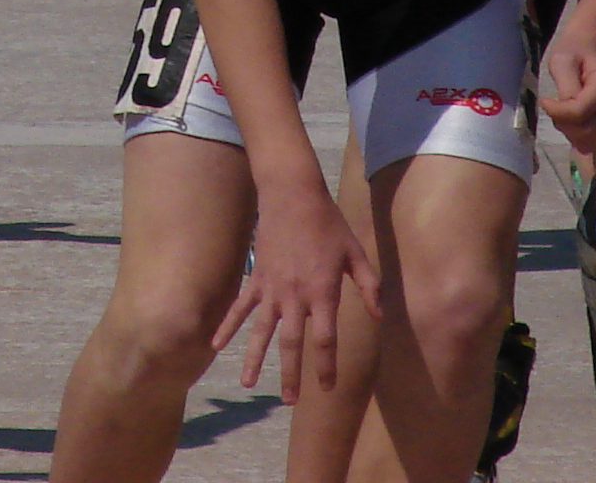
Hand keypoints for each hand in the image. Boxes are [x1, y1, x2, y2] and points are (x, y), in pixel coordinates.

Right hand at [211, 180, 379, 398]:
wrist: (292, 194)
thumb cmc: (328, 222)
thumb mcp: (355, 252)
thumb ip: (368, 286)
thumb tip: (379, 316)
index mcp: (322, 291)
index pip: (325, 339)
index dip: (326, 366)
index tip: (326, 387)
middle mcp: (295, 295)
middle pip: (291, 343)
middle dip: (291, 374)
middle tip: (290, 402)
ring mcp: (271, 288)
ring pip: (261, 331)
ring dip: (254, 359)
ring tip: (248, 385)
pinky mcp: (256, 278)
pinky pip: (240, 307)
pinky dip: (227, 326)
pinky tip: (216, 345)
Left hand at [541, 20, 595, 151]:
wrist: (589, 52)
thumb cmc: (573, 53)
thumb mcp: (561, 60)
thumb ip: (565, 85)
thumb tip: (567, 112)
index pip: (580, 111)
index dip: (557, 112)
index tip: (544, 100)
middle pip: (587, 130)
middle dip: (563, 123)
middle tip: (552, 107)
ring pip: (590, 140)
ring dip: (569, 131)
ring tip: (561, 111)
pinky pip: (594, 143)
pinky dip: (577, 136)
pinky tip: (570, 120)